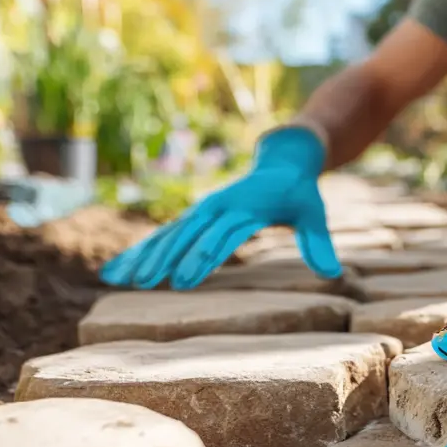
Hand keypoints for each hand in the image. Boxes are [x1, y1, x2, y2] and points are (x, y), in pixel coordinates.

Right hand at [100, 125, 340, 289]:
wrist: (283, 163)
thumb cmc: (300, 193)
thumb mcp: (314, 213)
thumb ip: (318, 242)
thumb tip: (333, 272)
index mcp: (243, 207)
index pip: (220, 237)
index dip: (202, 258)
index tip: (183, 282)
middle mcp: (217, 207)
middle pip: (186, 235)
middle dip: (163, 259)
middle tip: (143, 284)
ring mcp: (202, 211)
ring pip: (167, 235)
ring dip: (142, 256)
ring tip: (116, 279)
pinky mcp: (194, 218)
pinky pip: (161, 236)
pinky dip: (138, 251)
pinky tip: (114, 271)